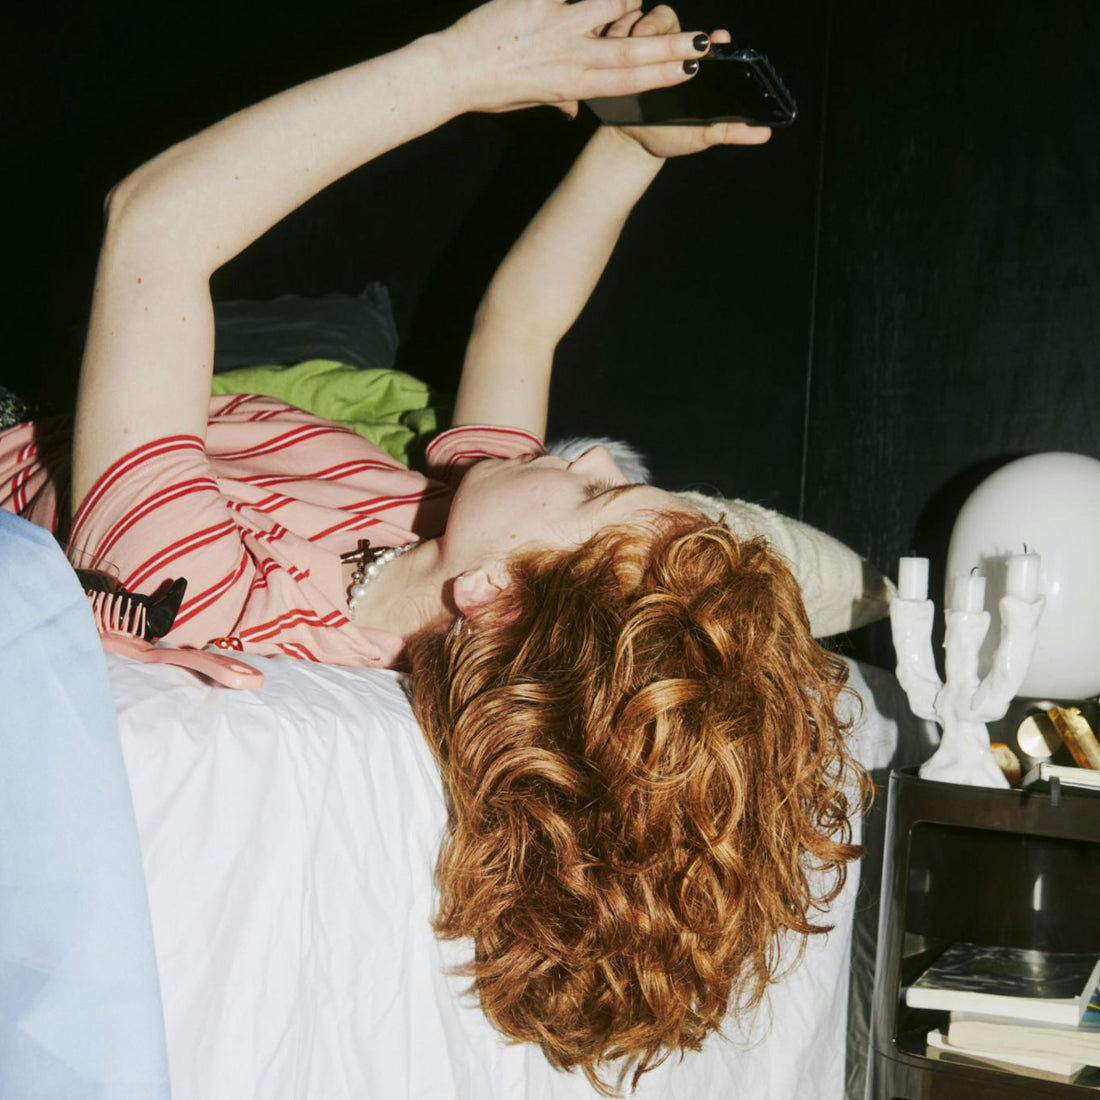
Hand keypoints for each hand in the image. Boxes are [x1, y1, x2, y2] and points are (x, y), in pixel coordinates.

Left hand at [444, 0, 711, 113]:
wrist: (452, 72)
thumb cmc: (491, 90)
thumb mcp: (531, 102)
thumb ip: (559, 99)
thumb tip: (573, 107)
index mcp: (572, 84)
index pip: (626, 82)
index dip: (661, 75)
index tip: (690, 68)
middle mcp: (569, 58)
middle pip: (630, 54)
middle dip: (669, 48)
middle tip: (702, 41)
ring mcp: (554, 26)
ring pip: (608, 5)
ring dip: (625, 0)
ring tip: (637, 0)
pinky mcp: (534, 0)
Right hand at [604, 7, 771, 156]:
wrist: (634, 143)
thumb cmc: (670, 135)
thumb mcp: (700, 135)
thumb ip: (729, 131)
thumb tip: (763, 133)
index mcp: (693, 63)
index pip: (704, 40)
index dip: (710, 39)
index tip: (713, 41)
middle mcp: (671, 48)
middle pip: (666, 20)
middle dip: (657, 28)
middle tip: (651, 45)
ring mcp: (646, 47)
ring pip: (640, 20)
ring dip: (633, 31)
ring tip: (627, 49)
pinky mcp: (621, 50)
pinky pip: (616, 28)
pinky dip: (613, 34)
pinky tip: (611, 49)